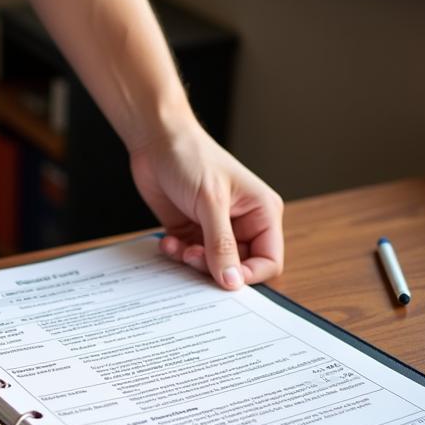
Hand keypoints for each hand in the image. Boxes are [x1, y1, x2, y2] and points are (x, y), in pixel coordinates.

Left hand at [129, 120, 283, 288]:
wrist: (156, 141)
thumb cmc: (192, 158)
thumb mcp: (211, 203)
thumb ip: (222, 245)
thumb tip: (232, 282)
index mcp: (262, 213)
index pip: (268, 260)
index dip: (248, 276)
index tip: (223, 279)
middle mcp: (243, 223)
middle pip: (237, 268)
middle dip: (213, 269)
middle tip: (192, 256)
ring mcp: (215, 229)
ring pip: (210, 266)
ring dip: (191, 262)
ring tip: (178, 248)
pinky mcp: (191, 231)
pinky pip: (188, 257)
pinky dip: (177, 255)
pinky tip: (167, 240)